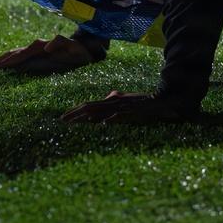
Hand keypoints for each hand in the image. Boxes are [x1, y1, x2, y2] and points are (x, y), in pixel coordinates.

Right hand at [0, 34, 95, 74]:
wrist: (85, 47)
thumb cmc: (79, 49)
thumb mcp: (74, 46)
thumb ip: (61, 42)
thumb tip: (47, 45)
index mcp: (40, 46)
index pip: (21, 54)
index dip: (8, 60)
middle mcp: (35, 46)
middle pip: (13, 53)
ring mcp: (35, 50)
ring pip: (14, 54)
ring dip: (0, 60)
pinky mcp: (37, 55)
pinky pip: (19, 58)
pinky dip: (8, 61)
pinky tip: (2, 65)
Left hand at [60, 91, 186, 123]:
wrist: (161, 99)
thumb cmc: (142, 102)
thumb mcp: (125, 101)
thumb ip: (115, 100)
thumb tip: (105, 101)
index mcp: (111, 100)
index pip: (88, 105)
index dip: (75, 110)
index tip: (63, 117)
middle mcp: (113, 101)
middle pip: (90, 106)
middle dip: (75, 113)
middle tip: (61, 119)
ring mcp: (122, 105)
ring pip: (100, 109)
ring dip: (87, 116)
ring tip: (75, 120)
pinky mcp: (132, 109)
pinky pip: (119, 114)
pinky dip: (110, 118)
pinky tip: (102, 123)